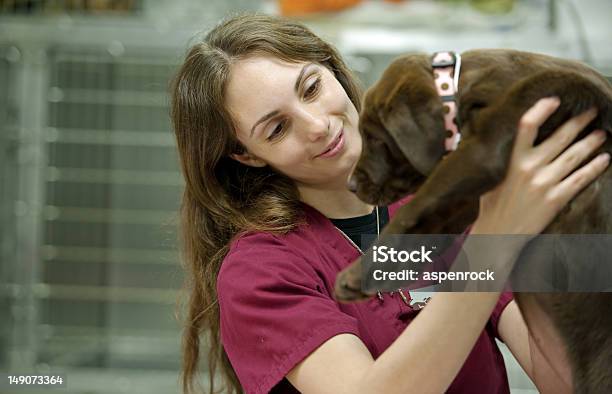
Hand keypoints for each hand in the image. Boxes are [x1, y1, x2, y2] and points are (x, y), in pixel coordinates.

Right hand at [472, 97, 608, 235]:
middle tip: (592, 111)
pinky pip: (581, 178)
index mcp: (512, 160)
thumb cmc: (492, 206)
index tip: (555, 100)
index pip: (528, 126)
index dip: (542, 109)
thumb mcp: (490, 178)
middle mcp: (530, 168)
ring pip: (574, 156)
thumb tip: (497, 140)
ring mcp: (545, 183)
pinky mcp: (556, 199)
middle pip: (560, 137)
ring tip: (601, 133)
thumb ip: (500, 159)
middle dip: (579, 122)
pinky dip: (595, 167)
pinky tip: (605, 159)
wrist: (498, 234)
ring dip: (591, 142)